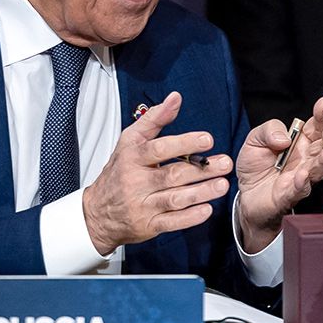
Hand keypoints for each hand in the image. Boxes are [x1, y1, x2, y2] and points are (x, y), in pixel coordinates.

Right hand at [81, 91, 232, 255]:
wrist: (97, 212)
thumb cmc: (118, 172)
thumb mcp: (130, 140)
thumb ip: (155, 118)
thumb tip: (175, 98)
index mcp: (133, 157)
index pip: (160, 149)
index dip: (184, 143)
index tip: (207, 139)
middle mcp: (137, 181)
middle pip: (173, 175)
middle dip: (202, 169)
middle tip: (224, 163)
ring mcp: (143, 204)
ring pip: (175, 199)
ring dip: (201, 192)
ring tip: (222, 185)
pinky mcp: (148, 225)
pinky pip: (172, 222)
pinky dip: (190, 218)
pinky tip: (207, 209)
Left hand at [236, 96, 322, 252]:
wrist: (244, 192)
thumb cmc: (255, 165)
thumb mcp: (255, 138)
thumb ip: (269, 130)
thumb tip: (284, 137)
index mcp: (301, 142)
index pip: (316, 126)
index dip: (322, 116)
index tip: (322, 104)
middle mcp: (305, 159)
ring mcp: (300, 177)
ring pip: (319, 169)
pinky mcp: (289, 195)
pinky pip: (300, 189)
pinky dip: (303, 182)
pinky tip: (303, 175)